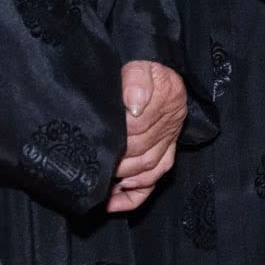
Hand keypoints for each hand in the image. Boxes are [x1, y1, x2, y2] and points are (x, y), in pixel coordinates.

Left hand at [109, 60, 187, 212]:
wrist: (155, 64)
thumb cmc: (143, 66)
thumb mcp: (139, 63)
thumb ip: (136, 78)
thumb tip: (134, 105)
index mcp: (167, 97)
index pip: (140, 125)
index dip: (119, 134)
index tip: (99, 137)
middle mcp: (171, 122)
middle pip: (143, 151)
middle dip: (117, 160)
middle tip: (92, 164)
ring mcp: (169, 141)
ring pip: (148, 169)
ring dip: (123, 178)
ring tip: (100, 181)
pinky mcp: (166, 153)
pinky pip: (154, 180)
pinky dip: (134, 195)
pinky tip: (113, 200)